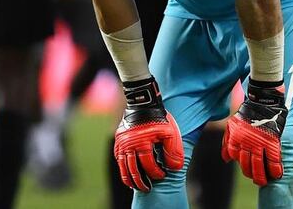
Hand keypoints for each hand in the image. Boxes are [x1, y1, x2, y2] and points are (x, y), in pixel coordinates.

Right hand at [114, 77, 183, 191]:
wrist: (142, 103)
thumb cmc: (158, 118)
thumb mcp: (170, 132)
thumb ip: (173, 151)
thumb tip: (174, 168)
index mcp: (143, 143)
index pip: (148, 166)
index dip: (156, 173)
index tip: (162, 175)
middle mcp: (129, 145)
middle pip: (134, 170)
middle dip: (141, 182)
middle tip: (147, 189)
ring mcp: (122, 143)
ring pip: (124, 167)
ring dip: (130, 179)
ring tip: (136, 187)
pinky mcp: (118, 141)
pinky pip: (118, 159)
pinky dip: (123, 169)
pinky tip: (128, 175)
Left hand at [223, 81, 286, 185]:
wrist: (262, 101)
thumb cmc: (247, 113)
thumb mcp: (232, 125)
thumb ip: (227, 142)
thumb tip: (226, 159)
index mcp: (235, 138)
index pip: (235, 157)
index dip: (241, 165)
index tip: (247, 170)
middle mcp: (246, 142)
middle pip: (247, 164)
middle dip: (251, 174)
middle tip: (256, 179)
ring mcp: (259, 143)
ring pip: (259, 164)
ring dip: (262, 175)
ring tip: (264, 182)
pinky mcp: (272, 141)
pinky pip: (273, 159)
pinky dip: (275, 168)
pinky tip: (277, 174)